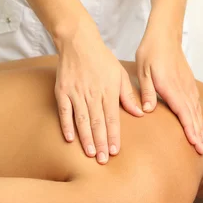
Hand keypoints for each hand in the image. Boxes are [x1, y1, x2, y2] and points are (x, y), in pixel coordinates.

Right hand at [55, 18, 143, 163]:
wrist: (78, 42)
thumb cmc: (102, 59)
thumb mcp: (120, 74)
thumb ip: (128, 95)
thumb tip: (140, 113)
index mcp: (108, 90)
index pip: (112, 118)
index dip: (114, 135)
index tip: (116, 151)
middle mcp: (92, 93)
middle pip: (98, 122)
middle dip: (101, 143)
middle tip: (104, 160)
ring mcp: (76, 93)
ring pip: (82, 120)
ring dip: (87, 138)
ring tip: (91, 154)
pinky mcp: (62, 91)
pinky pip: (64, 112)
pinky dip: (67, 125)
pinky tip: (70, 139)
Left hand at [135, 29, 202, 153]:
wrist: (165, 35)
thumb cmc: (151, 52)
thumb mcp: (143, 70)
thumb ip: (146, 91)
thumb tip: (147, 110)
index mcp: (171, 87)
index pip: (183, 112)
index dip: (189, 129)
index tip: (195, 143)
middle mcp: (183, 88)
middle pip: (192, 115)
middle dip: (198, 134)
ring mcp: (188, 85)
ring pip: (196, 109)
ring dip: (200, 126)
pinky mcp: (188, 82)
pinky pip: (195, 102)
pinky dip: (198, 115)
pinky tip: (199, 123)